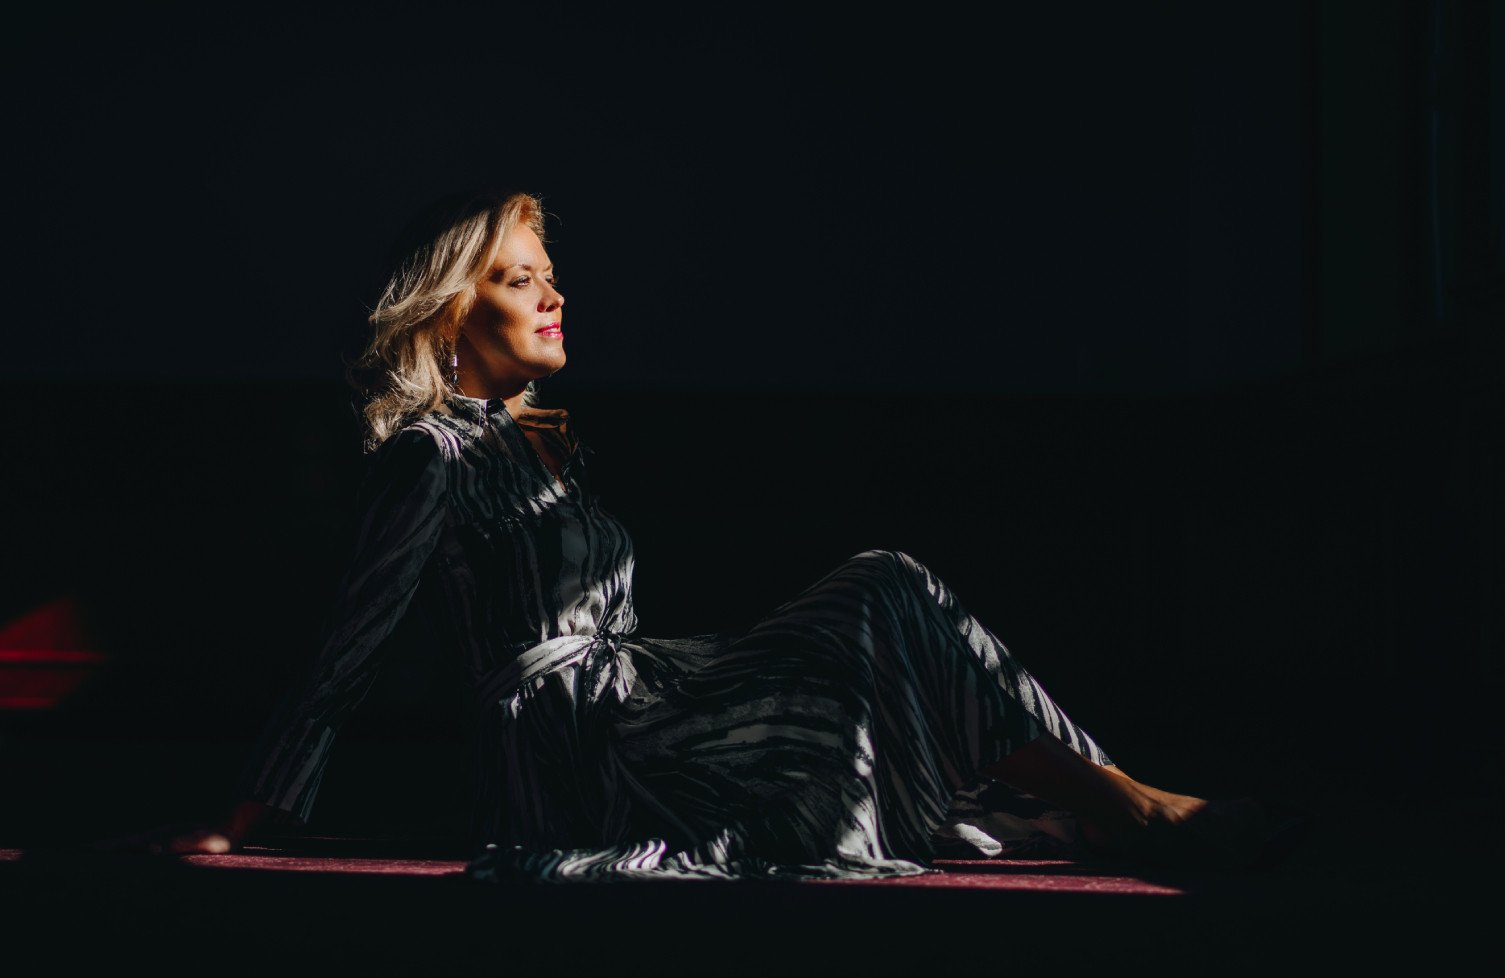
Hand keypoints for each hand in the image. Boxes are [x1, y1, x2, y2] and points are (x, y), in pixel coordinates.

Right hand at [92, 801, 273, 854]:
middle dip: (103, 848)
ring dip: (116, 851)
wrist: (234, 827)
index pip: (127, 842)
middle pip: (125, 842)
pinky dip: (131, 852)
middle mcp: (159, 834)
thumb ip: (176, 845)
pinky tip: (129, 859)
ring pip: (134, 845)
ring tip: (97, 858)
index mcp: (161, 835)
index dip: (106, 847)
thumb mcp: (199, 843)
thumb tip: (150, 849)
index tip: (84, 849)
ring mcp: (164, 837)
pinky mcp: (172, 843)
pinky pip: (145, 848)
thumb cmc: (219, 839)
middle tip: (80, 854)